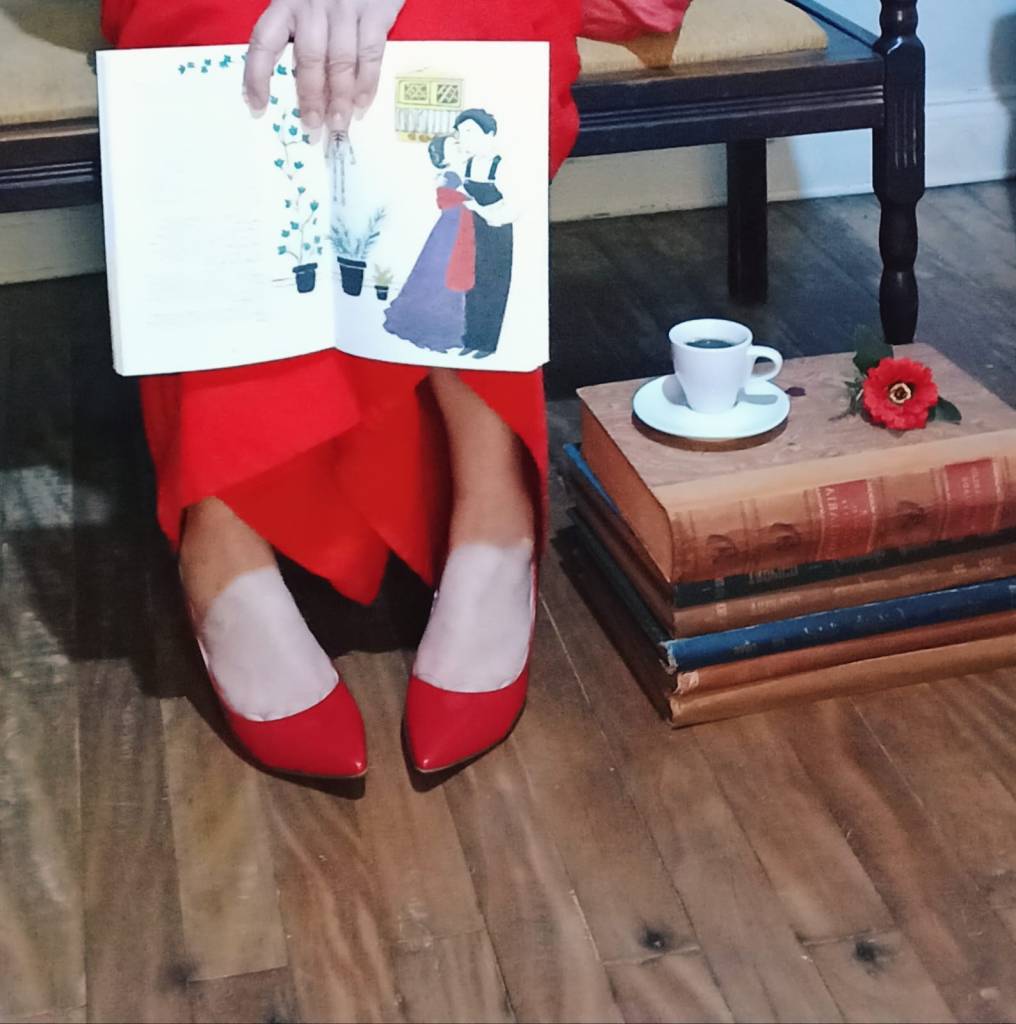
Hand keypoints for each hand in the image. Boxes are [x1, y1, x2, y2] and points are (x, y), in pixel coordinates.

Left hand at [244, 0, 406, 131]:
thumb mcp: (306, 1)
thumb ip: (298, 32)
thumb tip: (300, 84)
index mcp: (287, 2)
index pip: (264, 42)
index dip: (257, 76)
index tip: (257, 106)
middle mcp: (312, 4)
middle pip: (308, 59)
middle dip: (309, 98)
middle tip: (312, 126)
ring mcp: (345, 7)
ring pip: (339, 62)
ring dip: (339, 98)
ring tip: (338, 123)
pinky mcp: (375, 11)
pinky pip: (369, 54)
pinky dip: (366, 83)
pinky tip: (361, 102)